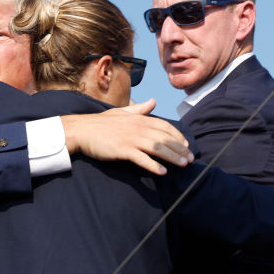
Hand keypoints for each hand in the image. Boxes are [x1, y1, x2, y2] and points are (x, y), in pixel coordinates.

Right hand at [61, 100, 194, 175]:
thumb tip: (153, 101)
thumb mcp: (122, 112)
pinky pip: (142, 158)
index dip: (177, 135)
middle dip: (180, 149)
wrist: (82, 130)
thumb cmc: (101, 123)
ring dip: (172, 157)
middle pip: (165, 138)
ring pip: (158, 148)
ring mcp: (131, 139)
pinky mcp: (123, 150)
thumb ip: (140, 109)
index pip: (164, 126)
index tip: (186, 145)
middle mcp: (138, 127)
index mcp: (139, 119)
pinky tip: (162, 172)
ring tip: (183, 165)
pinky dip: (153, 165)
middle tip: (190, 159)